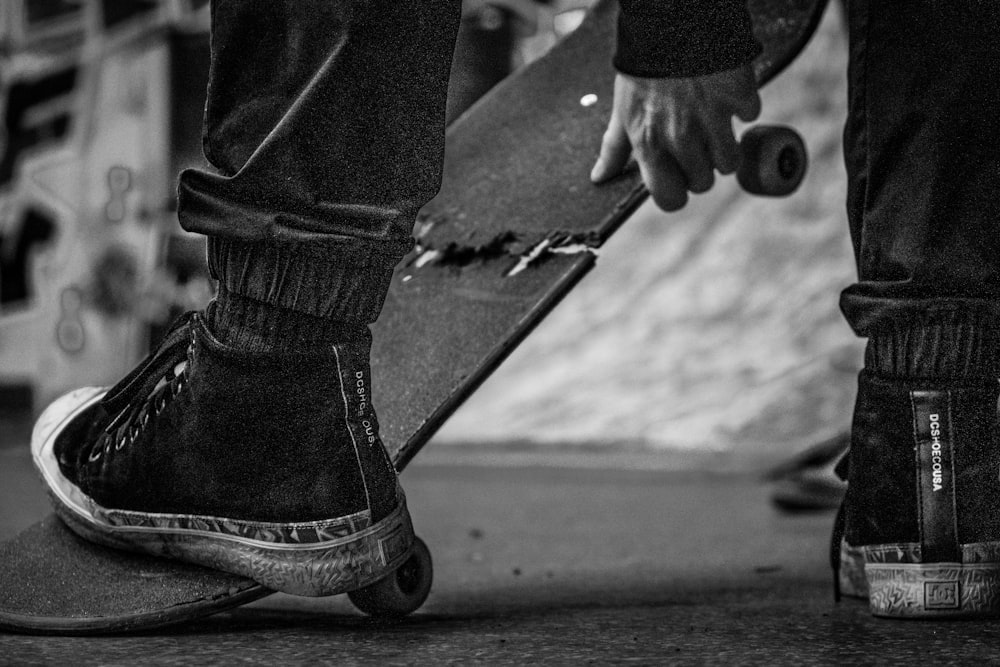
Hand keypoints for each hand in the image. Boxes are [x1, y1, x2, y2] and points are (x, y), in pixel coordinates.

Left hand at [590, 65, 760, 211]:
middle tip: (692, 140)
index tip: (676, 177)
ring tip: (709, 121)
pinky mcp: (739, 97)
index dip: (675, 191)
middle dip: (700, 166)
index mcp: (649, 144)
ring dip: (723, 146)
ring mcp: (712, 119)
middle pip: (703, 183)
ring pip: (730, 163)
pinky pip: (749, 119)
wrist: (673, 21)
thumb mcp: (623, 109)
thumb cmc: (645, 69)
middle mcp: (680, 137)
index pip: (670, 199)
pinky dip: (740, 107)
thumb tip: (599, 178)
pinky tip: (723, 91)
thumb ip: (614, 149)